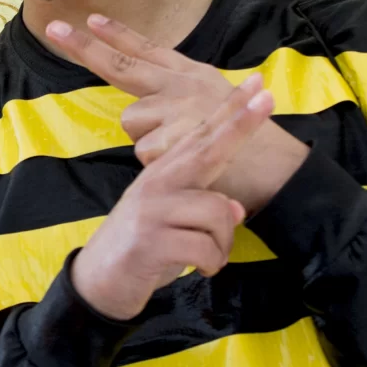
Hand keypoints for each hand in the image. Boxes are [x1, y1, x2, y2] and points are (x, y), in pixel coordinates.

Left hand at [46, 13, 308, 213]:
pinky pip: (145, 151)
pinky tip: (188, 164)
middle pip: (121, 66)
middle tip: (54, 28)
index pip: (147, 50)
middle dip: (83, 48)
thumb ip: (178, 101)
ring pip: (133, 123)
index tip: (89, 18)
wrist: (279, 166)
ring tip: (187, 150)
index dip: (117, 34)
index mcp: (190, 76)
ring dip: (150, 141)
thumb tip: (140, 109)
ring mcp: (178, 106)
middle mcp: (181, 84)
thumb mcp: (217, 107)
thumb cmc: (248, 142)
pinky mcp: (175, 133)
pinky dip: (161, 163)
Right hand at [71, 83, 275, 320]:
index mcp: (164, 172)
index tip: (258, 84)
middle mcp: (157, 182)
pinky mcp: (150, 240)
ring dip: (223, 244)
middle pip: (208, 148)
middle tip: (268, 97)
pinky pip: (206, 248)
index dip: (232, 109)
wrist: (98, 282)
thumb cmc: (144, 246)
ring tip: (205, 257)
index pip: (203, 135)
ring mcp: (152, 209)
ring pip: (219, 212)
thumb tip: (236, 208)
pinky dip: (211, 264)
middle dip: (242, 124)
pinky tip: (197, 268)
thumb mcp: (173, 218)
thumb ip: (203, 206)